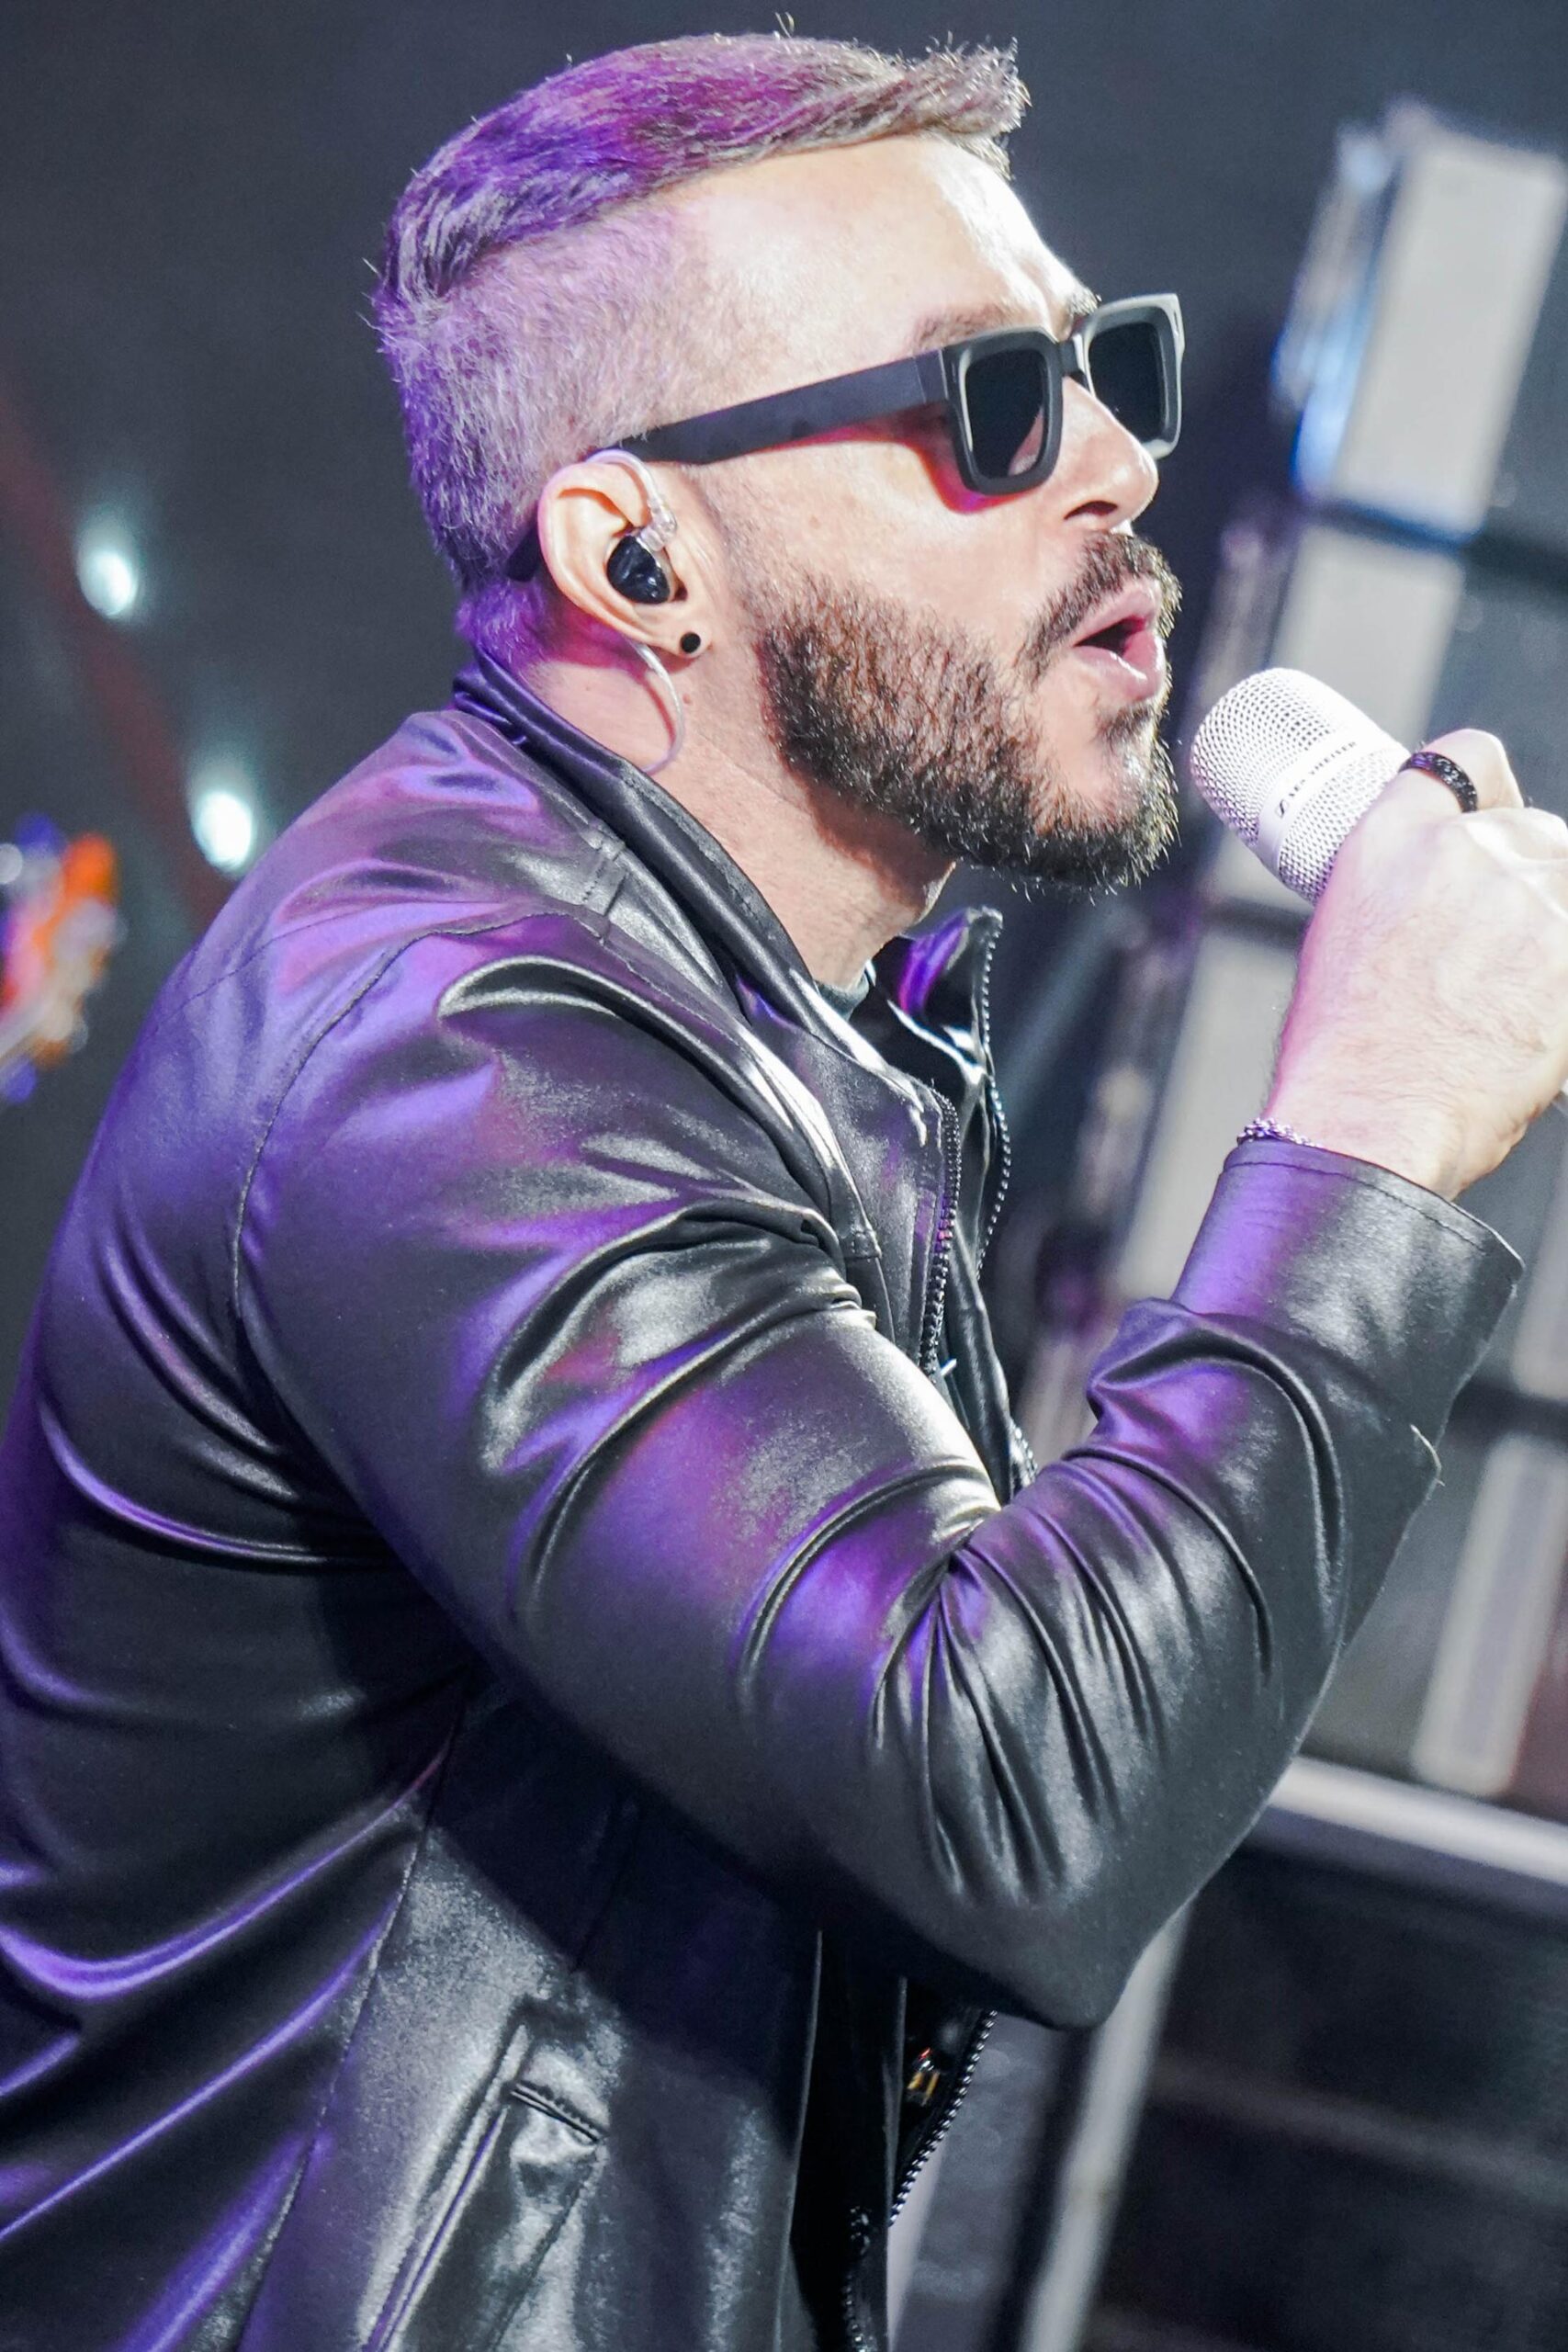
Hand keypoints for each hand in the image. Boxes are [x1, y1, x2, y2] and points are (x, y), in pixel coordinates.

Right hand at [1265, 729, 1567, 1197]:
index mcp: (1391, 841)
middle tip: (1502, 948)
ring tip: (1514, 994)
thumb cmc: (1345, 1055)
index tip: (1494, 818)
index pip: (1465, 760)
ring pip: (1566, 887)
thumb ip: (1400, 893)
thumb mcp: (1340, 940)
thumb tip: (1441, 899)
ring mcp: (1526, 899)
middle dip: (1529, 879)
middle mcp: (1462, 851)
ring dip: (1552, 931)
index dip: (1488, 790)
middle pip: (1535, 830)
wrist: (1370, 1120)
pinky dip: (1561, 980)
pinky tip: (1534, 1019)